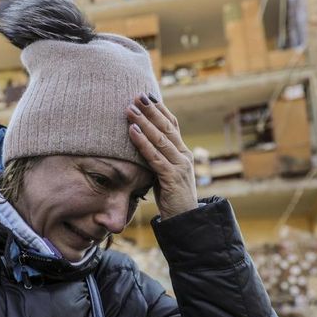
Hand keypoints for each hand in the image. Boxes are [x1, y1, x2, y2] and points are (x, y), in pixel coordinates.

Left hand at [126, 93, 197, 219]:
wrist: (186, 221)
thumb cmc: (173, 198)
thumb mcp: (165, 174)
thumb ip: (158, 160)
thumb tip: (142, 146)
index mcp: (183, 153)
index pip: (172, 126)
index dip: (160, 110)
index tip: (148, 95)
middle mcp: (184, 156)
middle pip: (166, 127)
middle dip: (151, 110)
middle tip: (137, 95)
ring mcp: (179, 166)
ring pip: (160, 138)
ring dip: (144, 122)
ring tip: (130, 108)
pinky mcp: (172, 177)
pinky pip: (154, 156)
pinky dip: (142, 142)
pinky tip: (132, 131)